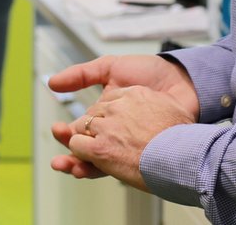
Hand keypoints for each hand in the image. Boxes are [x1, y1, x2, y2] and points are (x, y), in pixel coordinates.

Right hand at [47, 55, 197, 183]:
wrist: (183, 80)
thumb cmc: (151, 73)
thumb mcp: (112, 68)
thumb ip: (82, 75)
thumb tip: (52, 83)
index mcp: (106, 116)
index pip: (81, 131)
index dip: (67, 136)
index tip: (57, 131)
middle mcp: (116, 133)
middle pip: (87, 152)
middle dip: (71, 159)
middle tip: (60, 161)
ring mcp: (129, 145)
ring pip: (101, 162)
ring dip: (83, 168)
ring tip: (73, 169)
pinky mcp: (144, 153)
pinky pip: (123, 164)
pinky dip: (106, 167)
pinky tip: (96, 165)